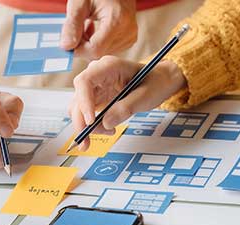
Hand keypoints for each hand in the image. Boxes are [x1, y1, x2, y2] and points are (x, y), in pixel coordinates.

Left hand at [60, 0, 137, 59]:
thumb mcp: (80, 3)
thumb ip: (72, 25)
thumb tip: (66, 46)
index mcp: (117, 20)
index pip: (95, 49)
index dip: (78, 49)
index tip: (68, 43)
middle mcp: (127, 31)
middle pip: (99, 52)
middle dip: (83, 45)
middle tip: (77, 28)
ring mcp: (130, 37)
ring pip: (103, 53)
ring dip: (89, 44)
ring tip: (87, 26)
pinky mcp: (130, 39)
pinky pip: (109, 50)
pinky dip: (98, 43)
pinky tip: (96, 30)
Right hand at [70, 56, 185, 149]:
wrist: (160, 81)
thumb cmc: (155, 82)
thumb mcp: (145, 95)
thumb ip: (126, 108)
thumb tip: (106, 123)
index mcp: (109, 66)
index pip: (85, 81)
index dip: (84, 102)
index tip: (91, 121)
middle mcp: (97, 74)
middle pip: (78, 97)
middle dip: (81, 121)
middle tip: (87, 142)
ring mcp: (95, 86)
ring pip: (79, 108)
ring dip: (86, 126)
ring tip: (109, 133)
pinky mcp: (97, 98)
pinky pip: (87, 113)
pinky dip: (92, 126)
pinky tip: (107, 130)